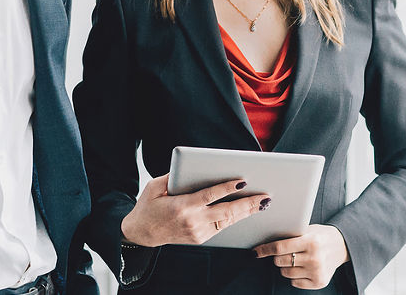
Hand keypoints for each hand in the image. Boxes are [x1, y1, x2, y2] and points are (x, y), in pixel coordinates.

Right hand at [120, 174, 270, 246]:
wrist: (141, 234)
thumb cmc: (148, 206)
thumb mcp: (155, 187)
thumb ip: (174, 177)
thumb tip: (192, 167)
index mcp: (182, 207)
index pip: (210, 196)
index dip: (227, 188)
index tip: (243, 180)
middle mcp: (193, 221)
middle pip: (226, 212)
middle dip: (247, 204)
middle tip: (265, 197)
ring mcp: (198, 232)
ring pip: (227, 221)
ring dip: (246, 212)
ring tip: (262, 204)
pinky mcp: (200, 238)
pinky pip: (221, 227)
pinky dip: (235, 218)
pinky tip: (247, 211)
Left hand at [253, 224, 350, 289]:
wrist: (342, 245)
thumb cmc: (321, 236)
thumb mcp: (308, 230)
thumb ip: (290, 235)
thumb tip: (265, 241)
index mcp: (311, 241)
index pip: (280, 247)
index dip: (265, 250)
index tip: (256, 252)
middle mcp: (314, 258)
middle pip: (280, 261)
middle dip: (277, 257)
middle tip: (285, 252)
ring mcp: (317, 272)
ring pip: (286, 273)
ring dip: (286, 266)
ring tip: (297, 258)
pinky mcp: (319, 282)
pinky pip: (294, 282)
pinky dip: (295, 276)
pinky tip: (303, 267)